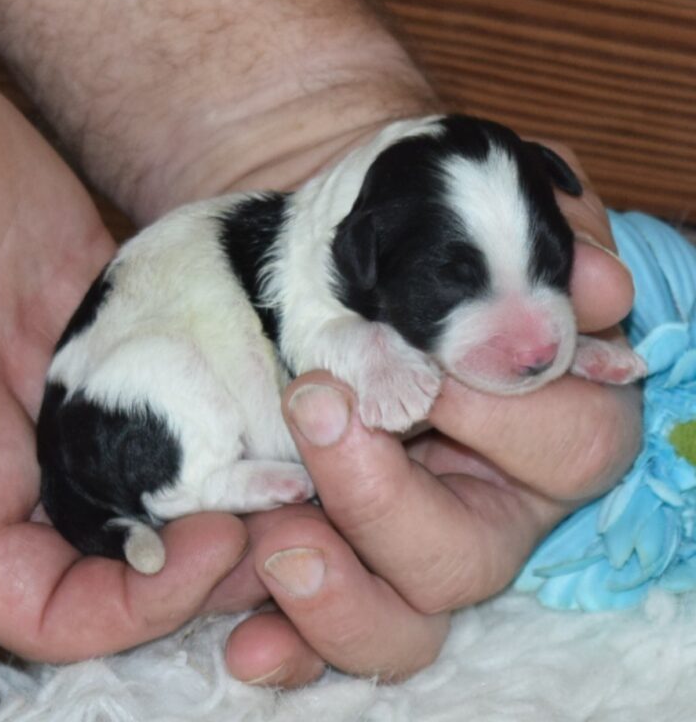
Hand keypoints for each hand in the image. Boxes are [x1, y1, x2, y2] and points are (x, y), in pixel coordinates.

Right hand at [0, 52, 263, 661]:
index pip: (53, 606)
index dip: (135, 608)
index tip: (214, 546)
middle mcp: (33, 450)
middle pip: (138, 546)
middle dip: (219, 556)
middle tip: (298, 525)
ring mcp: (92, 386)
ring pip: (181, 468)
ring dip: (248, 484)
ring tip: (317, 473)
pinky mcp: (134, 324)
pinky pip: (203, 379)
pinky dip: (251, 400)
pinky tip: (303, 399)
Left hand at [221, 144, 642, 686]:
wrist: (332, 259)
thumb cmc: (413, 234)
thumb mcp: (475, 205)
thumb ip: (540, 232)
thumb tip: (601, 288)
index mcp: (551, 422)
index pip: (569, 442)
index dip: (499, 407)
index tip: (421, 361)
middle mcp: (489, 501)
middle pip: (469, 557)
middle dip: (386, 496)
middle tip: (315, 407)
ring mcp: (413, 545)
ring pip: (406, 623)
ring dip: (340, 594)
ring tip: (277, 541)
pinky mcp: (347, 567)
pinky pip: (330, 634)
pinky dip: (294, 645)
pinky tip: (250, 646)